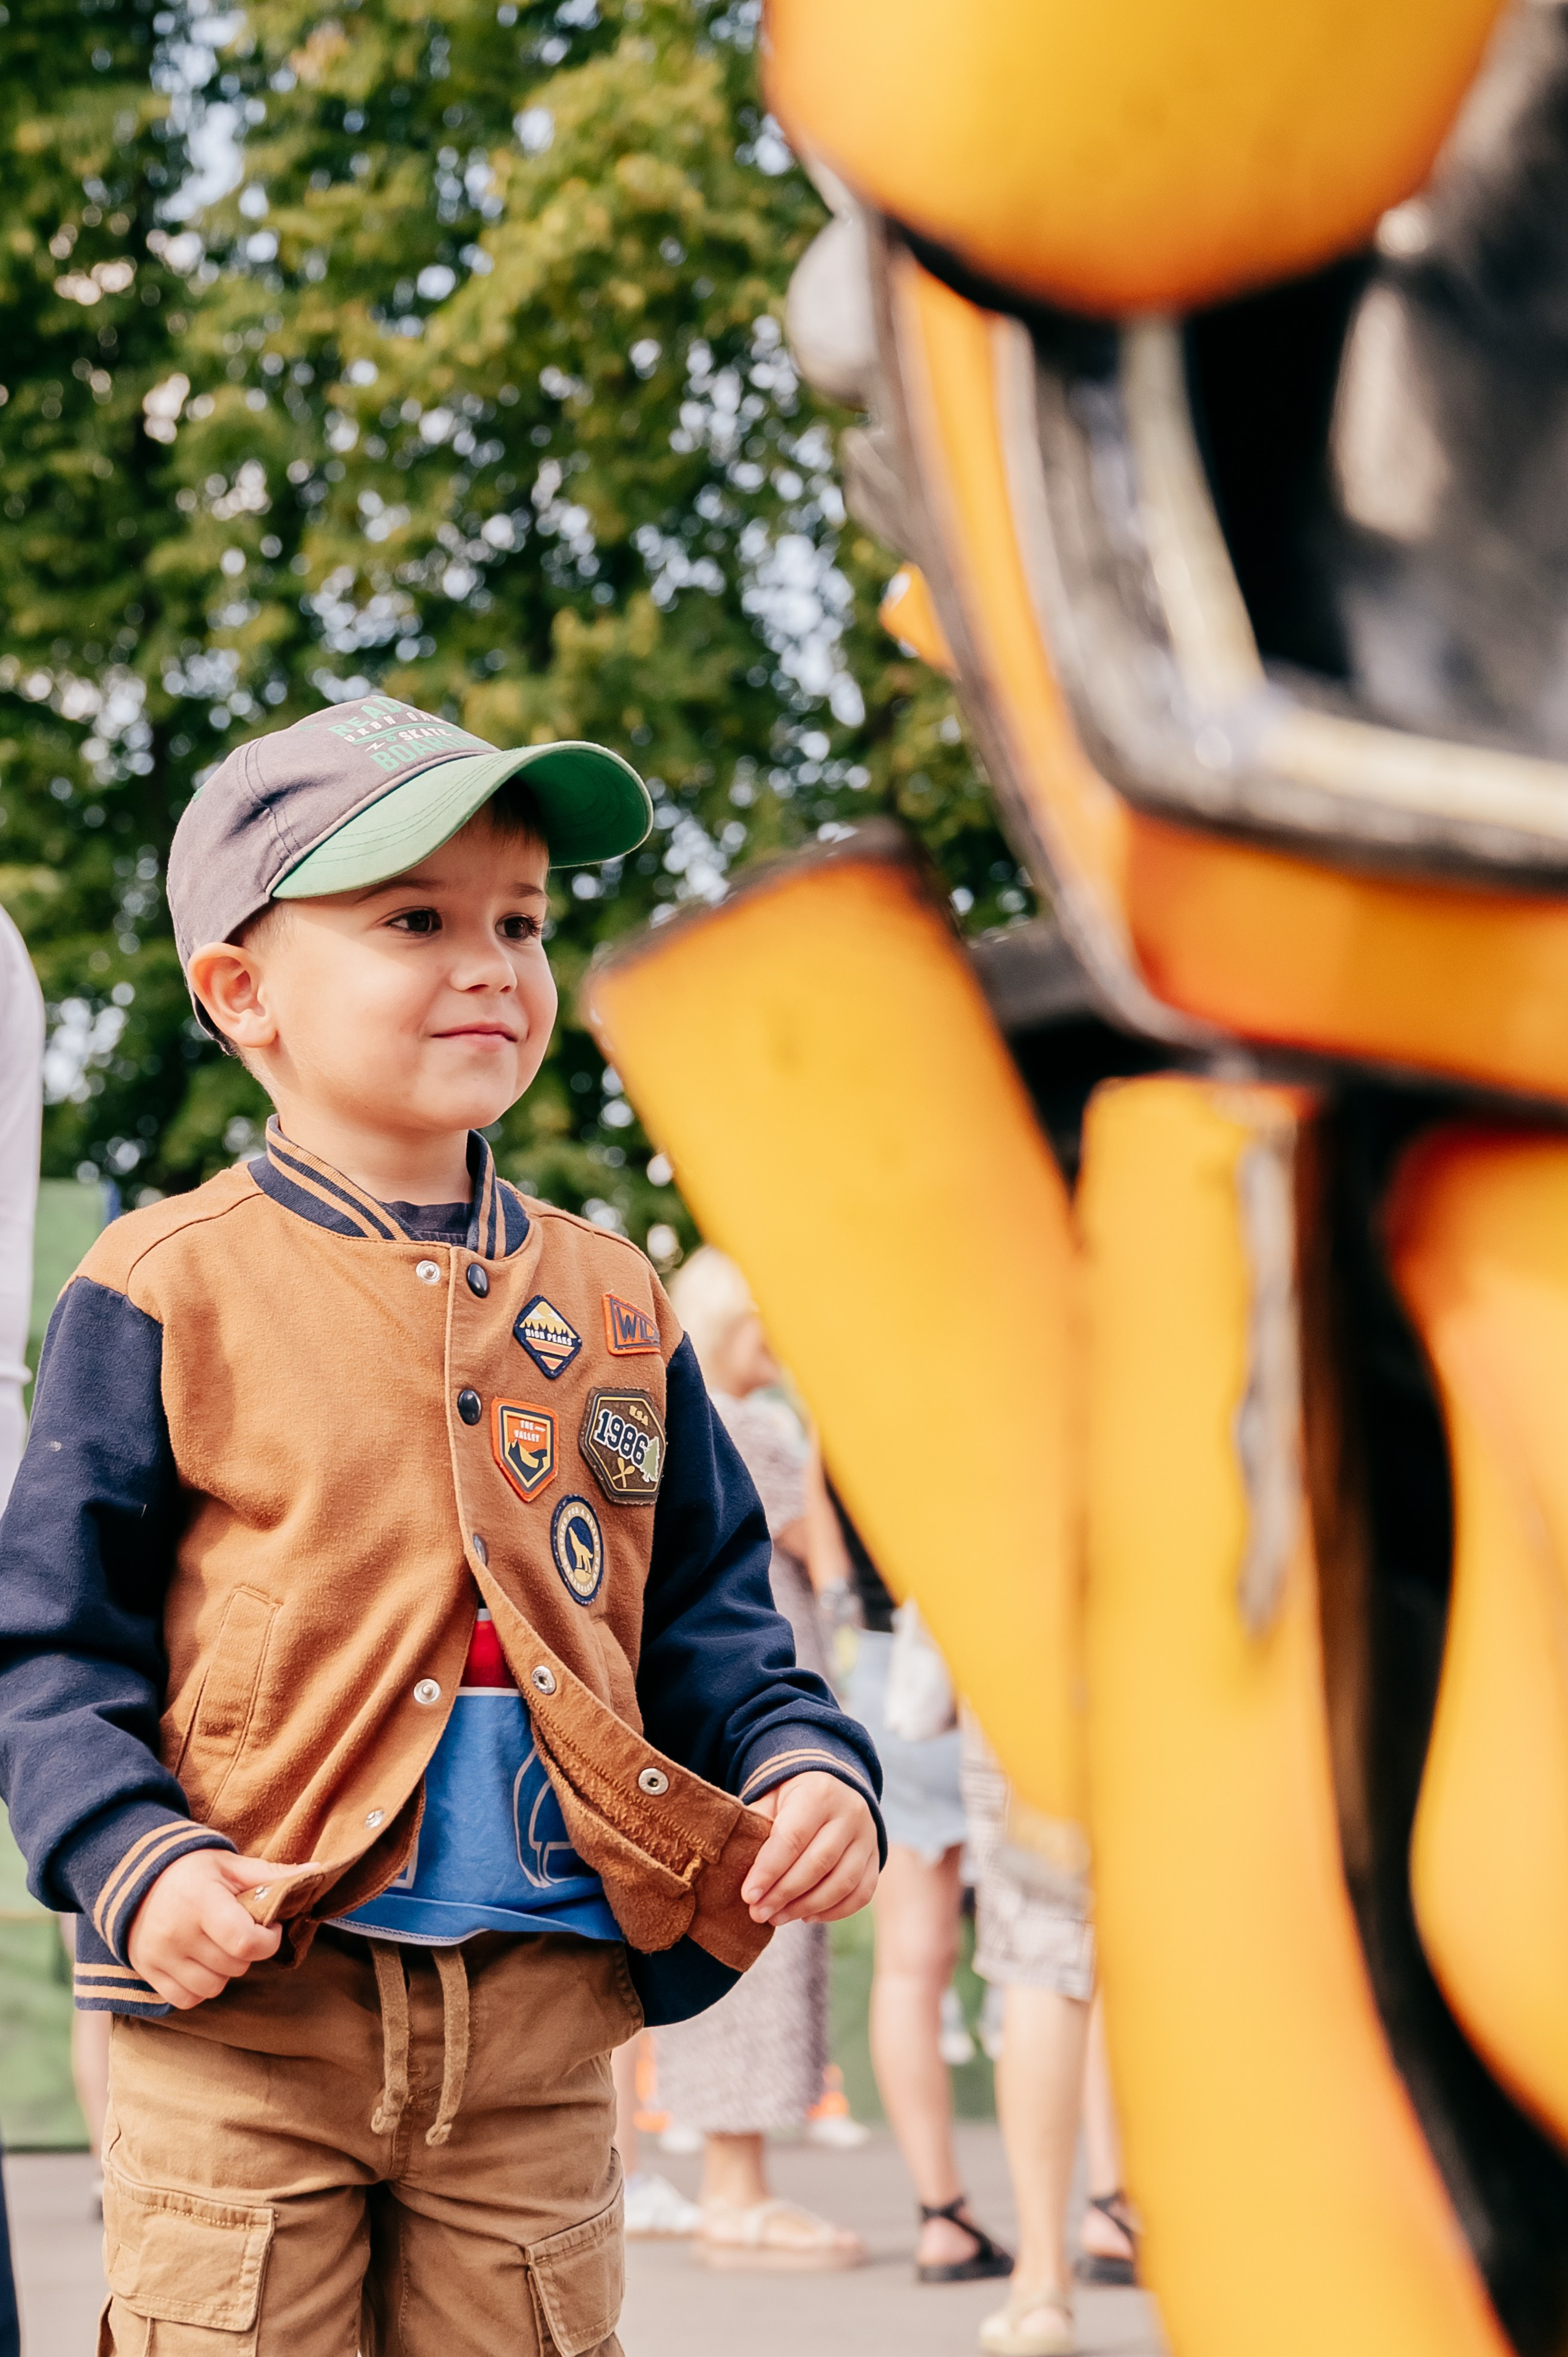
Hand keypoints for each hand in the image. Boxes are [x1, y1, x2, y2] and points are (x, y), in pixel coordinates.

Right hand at [126, 1848, 283, 2009]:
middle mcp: (177, 1933)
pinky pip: (186, 2000)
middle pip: (233, 1966)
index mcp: (201, 1902)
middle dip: (247, 1952)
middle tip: (239, 1931)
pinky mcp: (148, 1972)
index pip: (244, 1942)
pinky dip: (200, 1988)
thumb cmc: (190, 1870)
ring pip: (213, 1988)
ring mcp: (160, 1956)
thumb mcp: (229, 1865)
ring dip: (224, 1972)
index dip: (267, 1941)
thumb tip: (317, 1873)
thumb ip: (271, 1875)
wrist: (134, 1878)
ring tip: (218, 1946)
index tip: (269, 1928)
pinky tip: (201, 1963)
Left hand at [741, 1770, 878, 1926]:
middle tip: (758, 1913)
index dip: (769, 1870)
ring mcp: (868, 1837)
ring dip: (806, 1907)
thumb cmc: (794, 1798)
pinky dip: (834, 1912)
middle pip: (817, 1863)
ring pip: (842, 1883)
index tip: (749, 1895)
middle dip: (784, 1894)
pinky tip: (807, 1916)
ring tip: (777, 1918)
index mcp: (818, 1793)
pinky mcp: (876, 1858)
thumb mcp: (773, 1799)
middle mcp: (850, 1813)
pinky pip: (861, 1894)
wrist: (835, 1786)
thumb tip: (738, 1866)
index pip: (793, 1837)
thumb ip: (758, 1827)